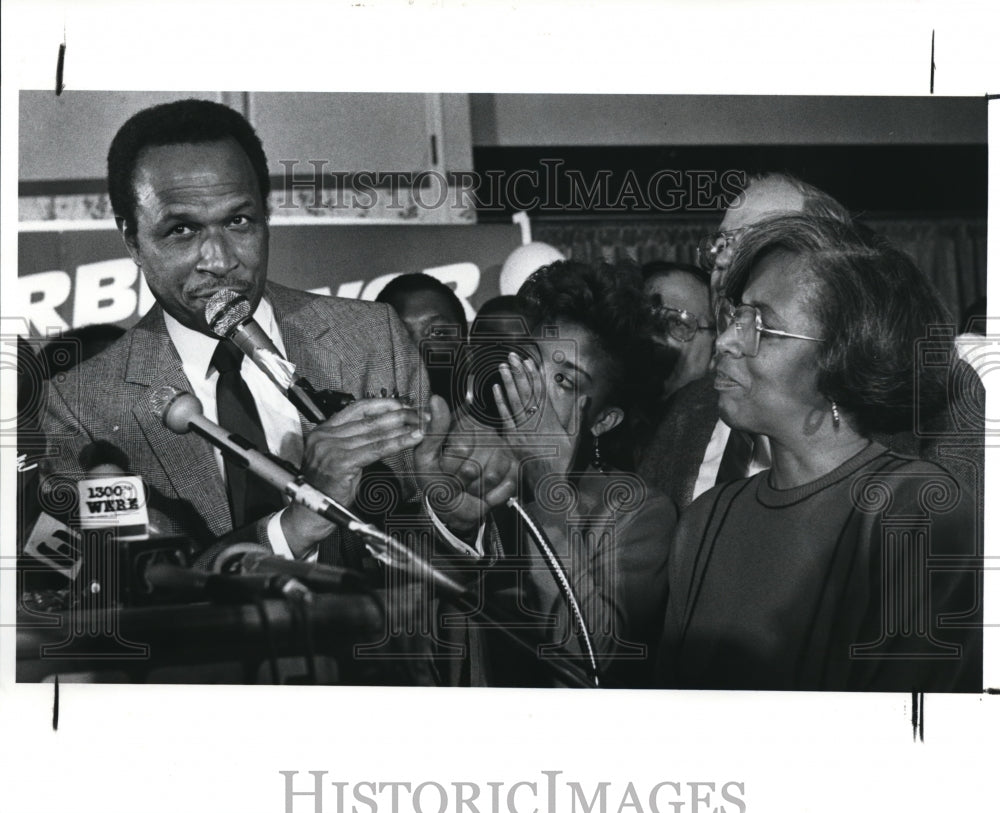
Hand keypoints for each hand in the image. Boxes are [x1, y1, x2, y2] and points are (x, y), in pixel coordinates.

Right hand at [281, 398, 424, 553]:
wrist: (309, 514)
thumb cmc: (326, 489)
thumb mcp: (338, 458)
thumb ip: (353, 441)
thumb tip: (381, 430)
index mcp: (323, 431)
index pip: (357, 408)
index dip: (383, 404)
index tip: (402, 405)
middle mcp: (325, 436)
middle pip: (369, 419)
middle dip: (398, 415)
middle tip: (419, 414)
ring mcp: (331, 448)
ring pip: (375, 434)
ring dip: (403, 428)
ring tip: (421, 425)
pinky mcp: (340, 462)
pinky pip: (376, 449)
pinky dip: (398, 443)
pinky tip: (412, 439)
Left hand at [413, 394, 516, 537]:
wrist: (453, 506)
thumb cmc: (438, 479)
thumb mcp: (425, 456)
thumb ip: (433, 430)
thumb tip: (436, 399)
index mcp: (463, 425)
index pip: (461, 447)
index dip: (449, 465)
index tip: (443, 467)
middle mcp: (486, 433)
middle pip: (474, 465)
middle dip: (461, 480)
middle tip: (456, 479)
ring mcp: (502, 451)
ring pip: (491, 476)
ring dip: (475, 489)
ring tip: (469, 484)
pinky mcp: (515, 469)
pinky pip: (505, 486)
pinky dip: (490, 497)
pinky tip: (483, 491)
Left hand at [493, 352, 587, 488]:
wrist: (549, 482)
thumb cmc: (563, 461)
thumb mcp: (576, 438)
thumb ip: (579, 416)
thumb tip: (585, 397)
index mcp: (551, 419)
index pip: (541, 392)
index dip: (534, 375)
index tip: (529, 361)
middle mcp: (535, 422)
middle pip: (526, 392)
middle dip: (519, 372)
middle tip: (512, 356)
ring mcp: (523, 430)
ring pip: (514, 401)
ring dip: (508, 382)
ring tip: (503, 366)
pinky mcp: (512, 438)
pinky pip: (505, 417)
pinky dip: (500, 402)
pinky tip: (496, 389)